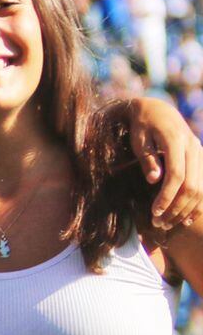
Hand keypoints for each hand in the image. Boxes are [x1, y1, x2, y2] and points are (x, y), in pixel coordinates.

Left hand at [127, 97, 202, 229]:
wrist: (157, 110)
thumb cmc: (142, 126)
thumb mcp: (139, 140)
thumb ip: (148, 159)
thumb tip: (155, 180)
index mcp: (176, 141)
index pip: (176, 175)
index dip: (166, 196)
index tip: (154, 213)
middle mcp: (193, 148)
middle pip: (192, 185)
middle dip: (176, 208)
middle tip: (158, 224)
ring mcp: (200, 153)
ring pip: (201, 188)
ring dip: (185, 210)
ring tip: (167, 224)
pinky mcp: (202, 159)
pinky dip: (197, 204)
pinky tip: (185, 219)